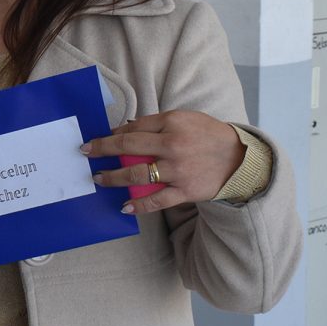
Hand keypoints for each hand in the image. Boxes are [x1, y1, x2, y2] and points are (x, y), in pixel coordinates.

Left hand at [80, 112, 243, 213]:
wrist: (240, 159)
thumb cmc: (209, 136)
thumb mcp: (186, 119)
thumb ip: (157, 124)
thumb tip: (127, 129)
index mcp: (172, 123)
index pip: (134, 127)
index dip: (112, 134)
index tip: (97, 139)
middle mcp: (173, 145)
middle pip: (129, 147)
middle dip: (103, 149)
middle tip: (86, 153)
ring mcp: (178, 169)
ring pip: (137, 174)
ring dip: (114, 177)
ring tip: (100, 178)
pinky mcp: (185, 190)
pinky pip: (156, 200)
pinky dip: (139, 205)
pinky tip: (124, 206)